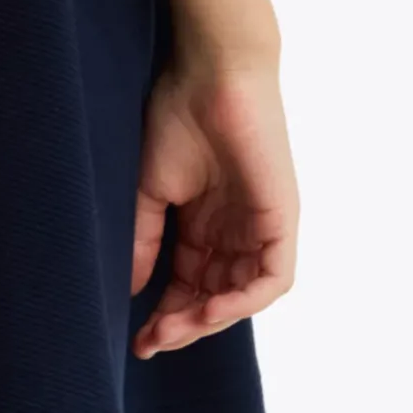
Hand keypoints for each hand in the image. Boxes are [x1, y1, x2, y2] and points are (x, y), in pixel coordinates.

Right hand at [130, 55, 298, 356]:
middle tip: (151, 341)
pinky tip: (209, 309)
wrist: (210, 71)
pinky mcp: (280, 221)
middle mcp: (235, 231)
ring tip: (171, 329)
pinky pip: (271, 279)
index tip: (137, 339)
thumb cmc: (178, 115)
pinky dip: (243, 301)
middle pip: (215, 298)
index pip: (189, 285)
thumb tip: (132, 290)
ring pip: (242, 296)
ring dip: (209, 320)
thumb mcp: (152, 189)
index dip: (165, 315)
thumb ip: (145, 239)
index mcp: (205, 224)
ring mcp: (260, 227)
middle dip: (183, 325)